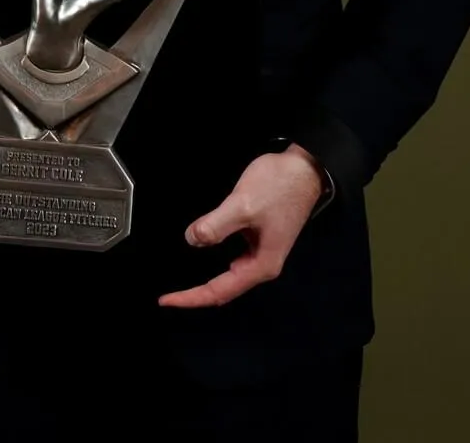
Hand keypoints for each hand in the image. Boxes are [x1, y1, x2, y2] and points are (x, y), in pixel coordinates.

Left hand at [158, 144, 323, 308]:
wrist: (303, 169)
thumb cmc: (278, 187)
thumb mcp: (242, 205)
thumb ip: (216, 225)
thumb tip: (191, 240)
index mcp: (261, 265)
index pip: (220, 291)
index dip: (191, 297)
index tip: (167, 300)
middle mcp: (262, 264)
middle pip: (224, 289)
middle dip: (196, 294)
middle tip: (168, 297)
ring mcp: (262, 251)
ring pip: (228, 275)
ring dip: (205, 280)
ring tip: (181, 286)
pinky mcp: (259, 237)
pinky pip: (233, 258)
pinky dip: (215, 263)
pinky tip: (204, 258)